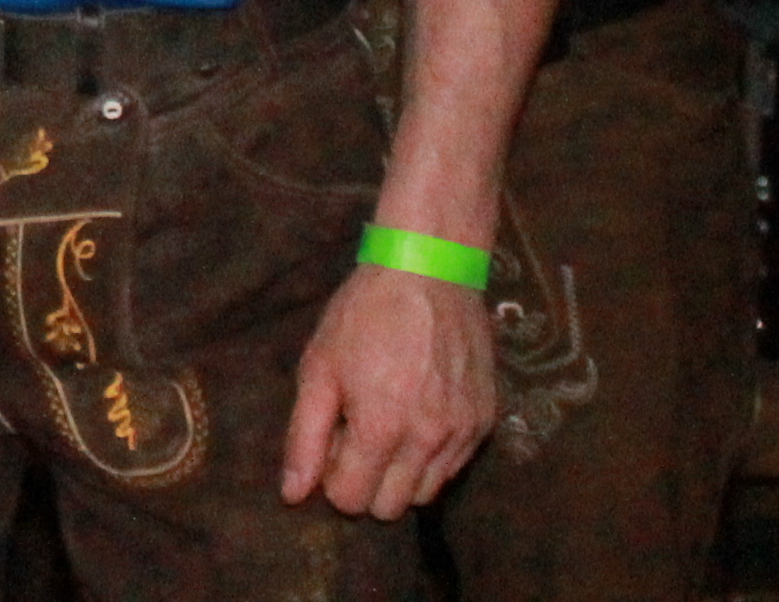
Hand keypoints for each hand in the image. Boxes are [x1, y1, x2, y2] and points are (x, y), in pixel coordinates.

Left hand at [278, 263, 498, 518]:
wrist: (431, 270)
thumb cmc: (364, 315)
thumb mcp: (319, 367)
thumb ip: (304, 437)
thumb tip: (293, 494)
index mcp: (381, 429)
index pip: (351, 500)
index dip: (333, 478)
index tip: (334, 442)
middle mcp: (428, 441)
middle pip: (391, 508)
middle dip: (367, 483)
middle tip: (359, 434)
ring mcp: (463, 433)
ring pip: (425, 493)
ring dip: (401, 473)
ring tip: (391, 423)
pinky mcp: (485, 420)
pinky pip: (454, 466)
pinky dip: (433, 455)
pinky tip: (420, 413)